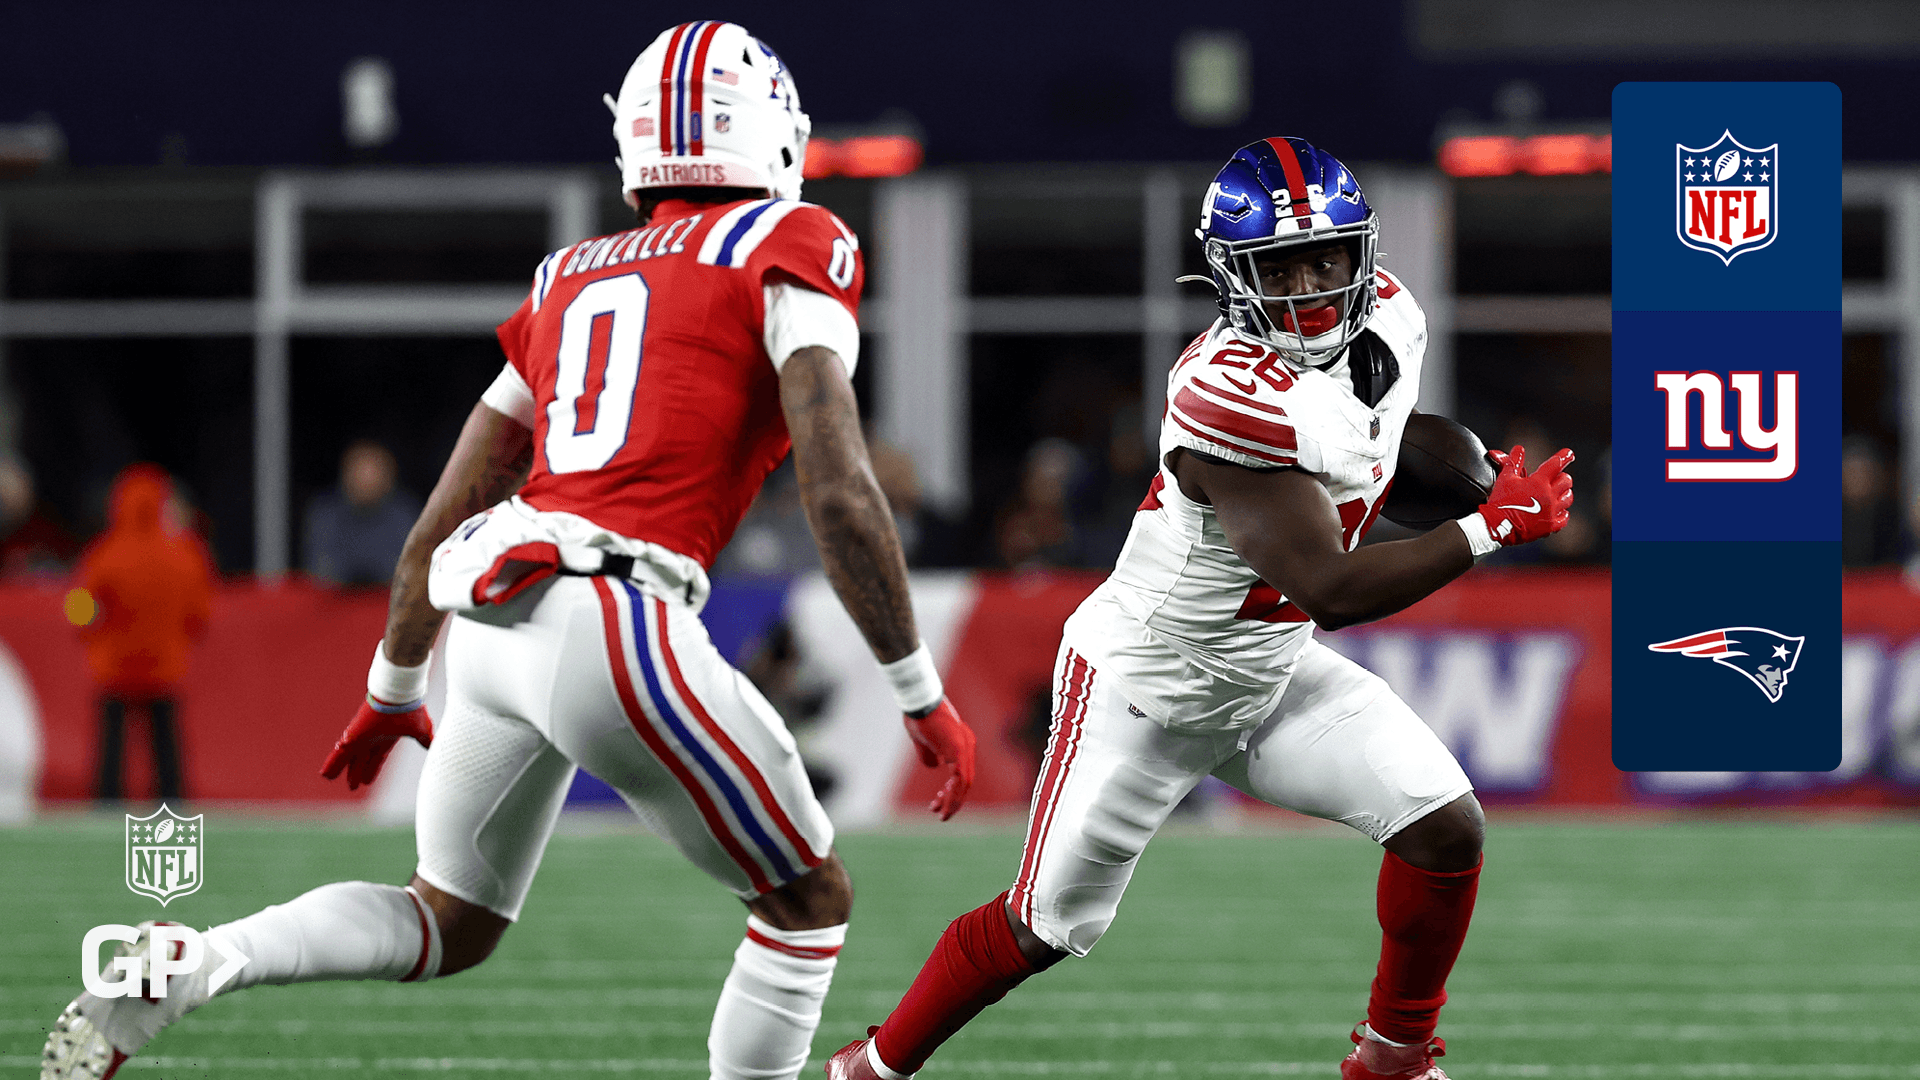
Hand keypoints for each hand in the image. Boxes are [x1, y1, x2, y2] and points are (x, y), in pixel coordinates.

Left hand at [320, 698, 433, 790]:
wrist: (401, 695)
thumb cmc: (411, 710)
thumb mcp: (422, 730)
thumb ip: (427, 740)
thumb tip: (436, 746)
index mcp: (387, 738)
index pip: (378, 758)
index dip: (372, 769)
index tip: (367, 781)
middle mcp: (372, 738)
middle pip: (361, 759)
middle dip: (357, 771)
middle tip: (352, 785)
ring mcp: (361, 737)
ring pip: (347, 757)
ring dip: (339, 768)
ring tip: (328, 777)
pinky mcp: (352, 736)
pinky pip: (339, 754)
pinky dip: (332, 764)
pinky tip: (325, 775)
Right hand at [903, 697, 975, 820]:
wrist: (918, 701)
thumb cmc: (919, 716)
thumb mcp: (924, 741)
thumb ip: (930, 755)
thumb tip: (933, 766)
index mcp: (961, 743)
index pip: (960, 774)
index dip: (950, 791)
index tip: (937, 803)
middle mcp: (967, 745)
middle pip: (965, 781)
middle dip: (952, 800)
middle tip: (939, 813)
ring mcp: (965, 747)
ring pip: (964, 783)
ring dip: (953, 801)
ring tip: (942, 815)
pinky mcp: (959, 749)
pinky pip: (959, 778)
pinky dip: (953, 794)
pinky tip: (943, 804)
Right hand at [1476, 445, 1574, 545]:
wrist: (1497, 526)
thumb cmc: (1501, 502)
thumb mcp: (1505, 478)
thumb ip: (1514, 462)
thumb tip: (1519, 449)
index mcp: (1539, 482)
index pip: (1556, 464)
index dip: (1564, 456)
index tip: (1569, 453)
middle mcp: (1549, 495)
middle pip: (1566, 481)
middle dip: (1562, 477)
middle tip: (1558, 477)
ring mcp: (1551, 511)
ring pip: (1568, 498)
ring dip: (1564, 493)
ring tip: (1559, 493)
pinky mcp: (1550, 526)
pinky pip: (1564, 518)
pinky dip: (1563, 513)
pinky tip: (1558, 511)